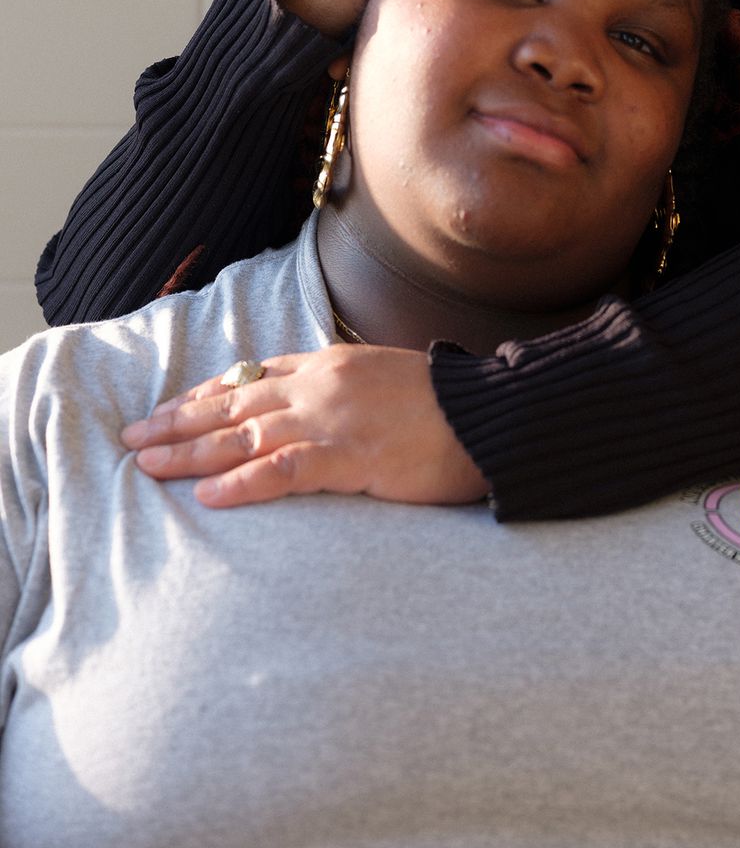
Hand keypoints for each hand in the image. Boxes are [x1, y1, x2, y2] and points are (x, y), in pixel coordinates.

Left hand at [120, 345, 488, 507]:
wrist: (486, 413)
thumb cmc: (444, 402)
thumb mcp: (384, 378)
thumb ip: (342, 386)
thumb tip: (309, 403)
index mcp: (329, 363)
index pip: (252, 376)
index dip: (205, 395)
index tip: (171, 409)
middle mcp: (320, 385)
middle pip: (233, 404)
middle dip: (178, 421)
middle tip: (133, 436)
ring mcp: (332, 419)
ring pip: (244, 436)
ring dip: (190, 452)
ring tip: (147, 465)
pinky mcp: (348, 457)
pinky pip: (283, 471)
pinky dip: (242, 483)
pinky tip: (208, 495)